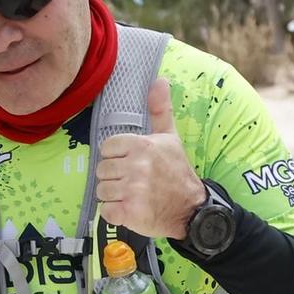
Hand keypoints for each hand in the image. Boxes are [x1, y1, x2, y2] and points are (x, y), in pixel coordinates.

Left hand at [95, 78, 207, 240]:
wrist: (191, 208)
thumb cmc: (177, 172)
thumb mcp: (170, 138)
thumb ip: (160, 110)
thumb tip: (160, 80)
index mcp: (142, 146)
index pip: (107, 147)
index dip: (115, 157)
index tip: (130, 163)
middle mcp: (137, 166)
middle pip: (102, 170)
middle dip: (113, 177)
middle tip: (132, 182)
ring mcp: (133, 190)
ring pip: (102, 190)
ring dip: (114, 196)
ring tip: (132, 195)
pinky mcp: (130, 212)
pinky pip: (106, 211)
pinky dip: (114, 213)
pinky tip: (129, 209)